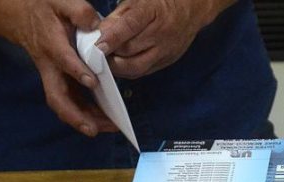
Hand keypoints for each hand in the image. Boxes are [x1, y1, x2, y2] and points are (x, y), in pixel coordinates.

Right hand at [1, 0, 114, 135]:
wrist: (24, 17)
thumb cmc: (47, 10)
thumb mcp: (62, 2)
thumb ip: (80, 12)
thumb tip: (96, 25)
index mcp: (52, 44)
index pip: (62, 60)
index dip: (75, 71)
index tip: (92, 82)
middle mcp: (50, 66)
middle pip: (57, 96)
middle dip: (75, 115)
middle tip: (95, 129)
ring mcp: (53, 77)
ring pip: (64, 104)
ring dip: (84, 120)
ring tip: (109, 128)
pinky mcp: (60, 83)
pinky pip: (71, 103)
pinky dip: (86, 115)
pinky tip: (106, 122)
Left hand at [96, 0, 231, 78]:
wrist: (190, 10)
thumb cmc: (160, 2)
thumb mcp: (137, 0)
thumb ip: (118, 16)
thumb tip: (100, 32)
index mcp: (152, 11)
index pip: (130, 26)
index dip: (112, 38)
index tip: (97, 46)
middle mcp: (161, 33)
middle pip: (130, 50)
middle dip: (109, 54)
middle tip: (93, 54)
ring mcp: (166, 50)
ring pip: (136, 66)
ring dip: (117, 66)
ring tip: (106, 61)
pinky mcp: (167, 61)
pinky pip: (144, 71)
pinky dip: (129, 70)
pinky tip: (120, 64)